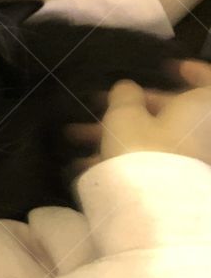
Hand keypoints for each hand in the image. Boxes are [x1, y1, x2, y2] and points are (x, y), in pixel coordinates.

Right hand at [65, 59, 210, 172]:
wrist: (155, 210)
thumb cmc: (143, 149)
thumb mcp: (124, 114)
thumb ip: (125, 95)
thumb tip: (128, 89)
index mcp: (201, 106)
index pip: (207, 80)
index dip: (193, 72)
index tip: (172, 67)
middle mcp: (204, 132)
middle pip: (173, 111)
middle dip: (131, 107)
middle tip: (97, 105)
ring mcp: (195, 158)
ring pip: (157, 137)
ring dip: (121, 133)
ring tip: (79, 138)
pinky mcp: (181, 181)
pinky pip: (156, 161)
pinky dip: (130, 157)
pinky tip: (92, 164)